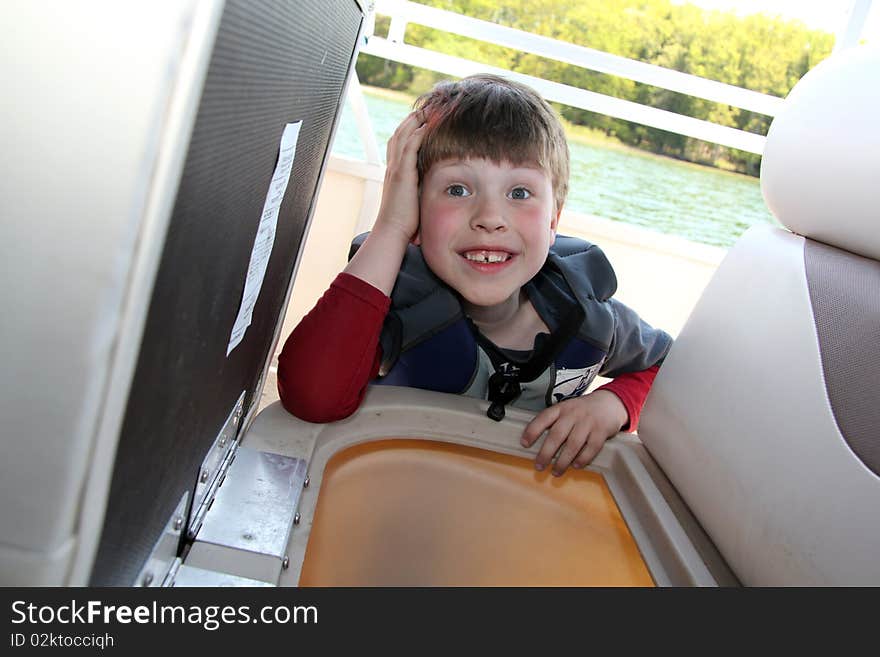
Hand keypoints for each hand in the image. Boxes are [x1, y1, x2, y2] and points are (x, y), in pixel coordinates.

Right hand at [374, 110, 425, 241]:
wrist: (392, 231)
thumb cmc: (404, 221)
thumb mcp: (412, 199)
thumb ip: (419, 188)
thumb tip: (432, 186)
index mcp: (394, 172)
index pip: (399, 144)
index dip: (408, 130)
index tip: (421, 121)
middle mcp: (392, 167)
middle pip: (399, 134)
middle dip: (411, 120)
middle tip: (425, 108)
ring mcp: (396, 169)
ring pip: (403, 136)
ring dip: (415, 121)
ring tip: (428, 110)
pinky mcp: (402, 174)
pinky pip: (409, 147)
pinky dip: (417, 133)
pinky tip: (427, 125)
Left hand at [520, 390, 627, 475]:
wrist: (610, 403)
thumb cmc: (583, 410)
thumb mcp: (567, 409)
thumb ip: (554, 422)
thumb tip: (536, 443)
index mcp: (561, 408)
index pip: (544, 418)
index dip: (532, 430)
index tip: (524, 443)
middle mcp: (573, 414)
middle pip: (557, 435)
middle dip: (546, 453)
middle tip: (539, 466)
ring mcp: (588, 422)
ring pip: (573, 444)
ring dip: (563, 461)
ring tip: (556, 472)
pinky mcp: (601, 431)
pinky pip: (591, 448)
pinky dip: (582, 459)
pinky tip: (576, 466)